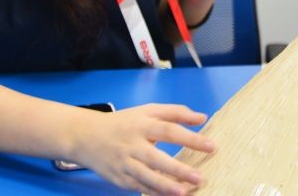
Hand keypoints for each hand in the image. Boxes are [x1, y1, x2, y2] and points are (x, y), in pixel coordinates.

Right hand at [69, 103, 214, 195]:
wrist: (86, 136)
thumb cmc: (124, 123)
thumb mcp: (148, 111)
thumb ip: (176, 112)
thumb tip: (202, 118)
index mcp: (142, 125)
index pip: (170, 130)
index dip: (190, 138)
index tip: (211, 146)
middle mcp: (133, 145)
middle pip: (156, 158)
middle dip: (177, 169)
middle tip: (198, 177)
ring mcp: (124, 164)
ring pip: (145, 177)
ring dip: (165, 187)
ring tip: (184, 192)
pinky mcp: (118, 179)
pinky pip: (138, 187)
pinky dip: (152, 193)